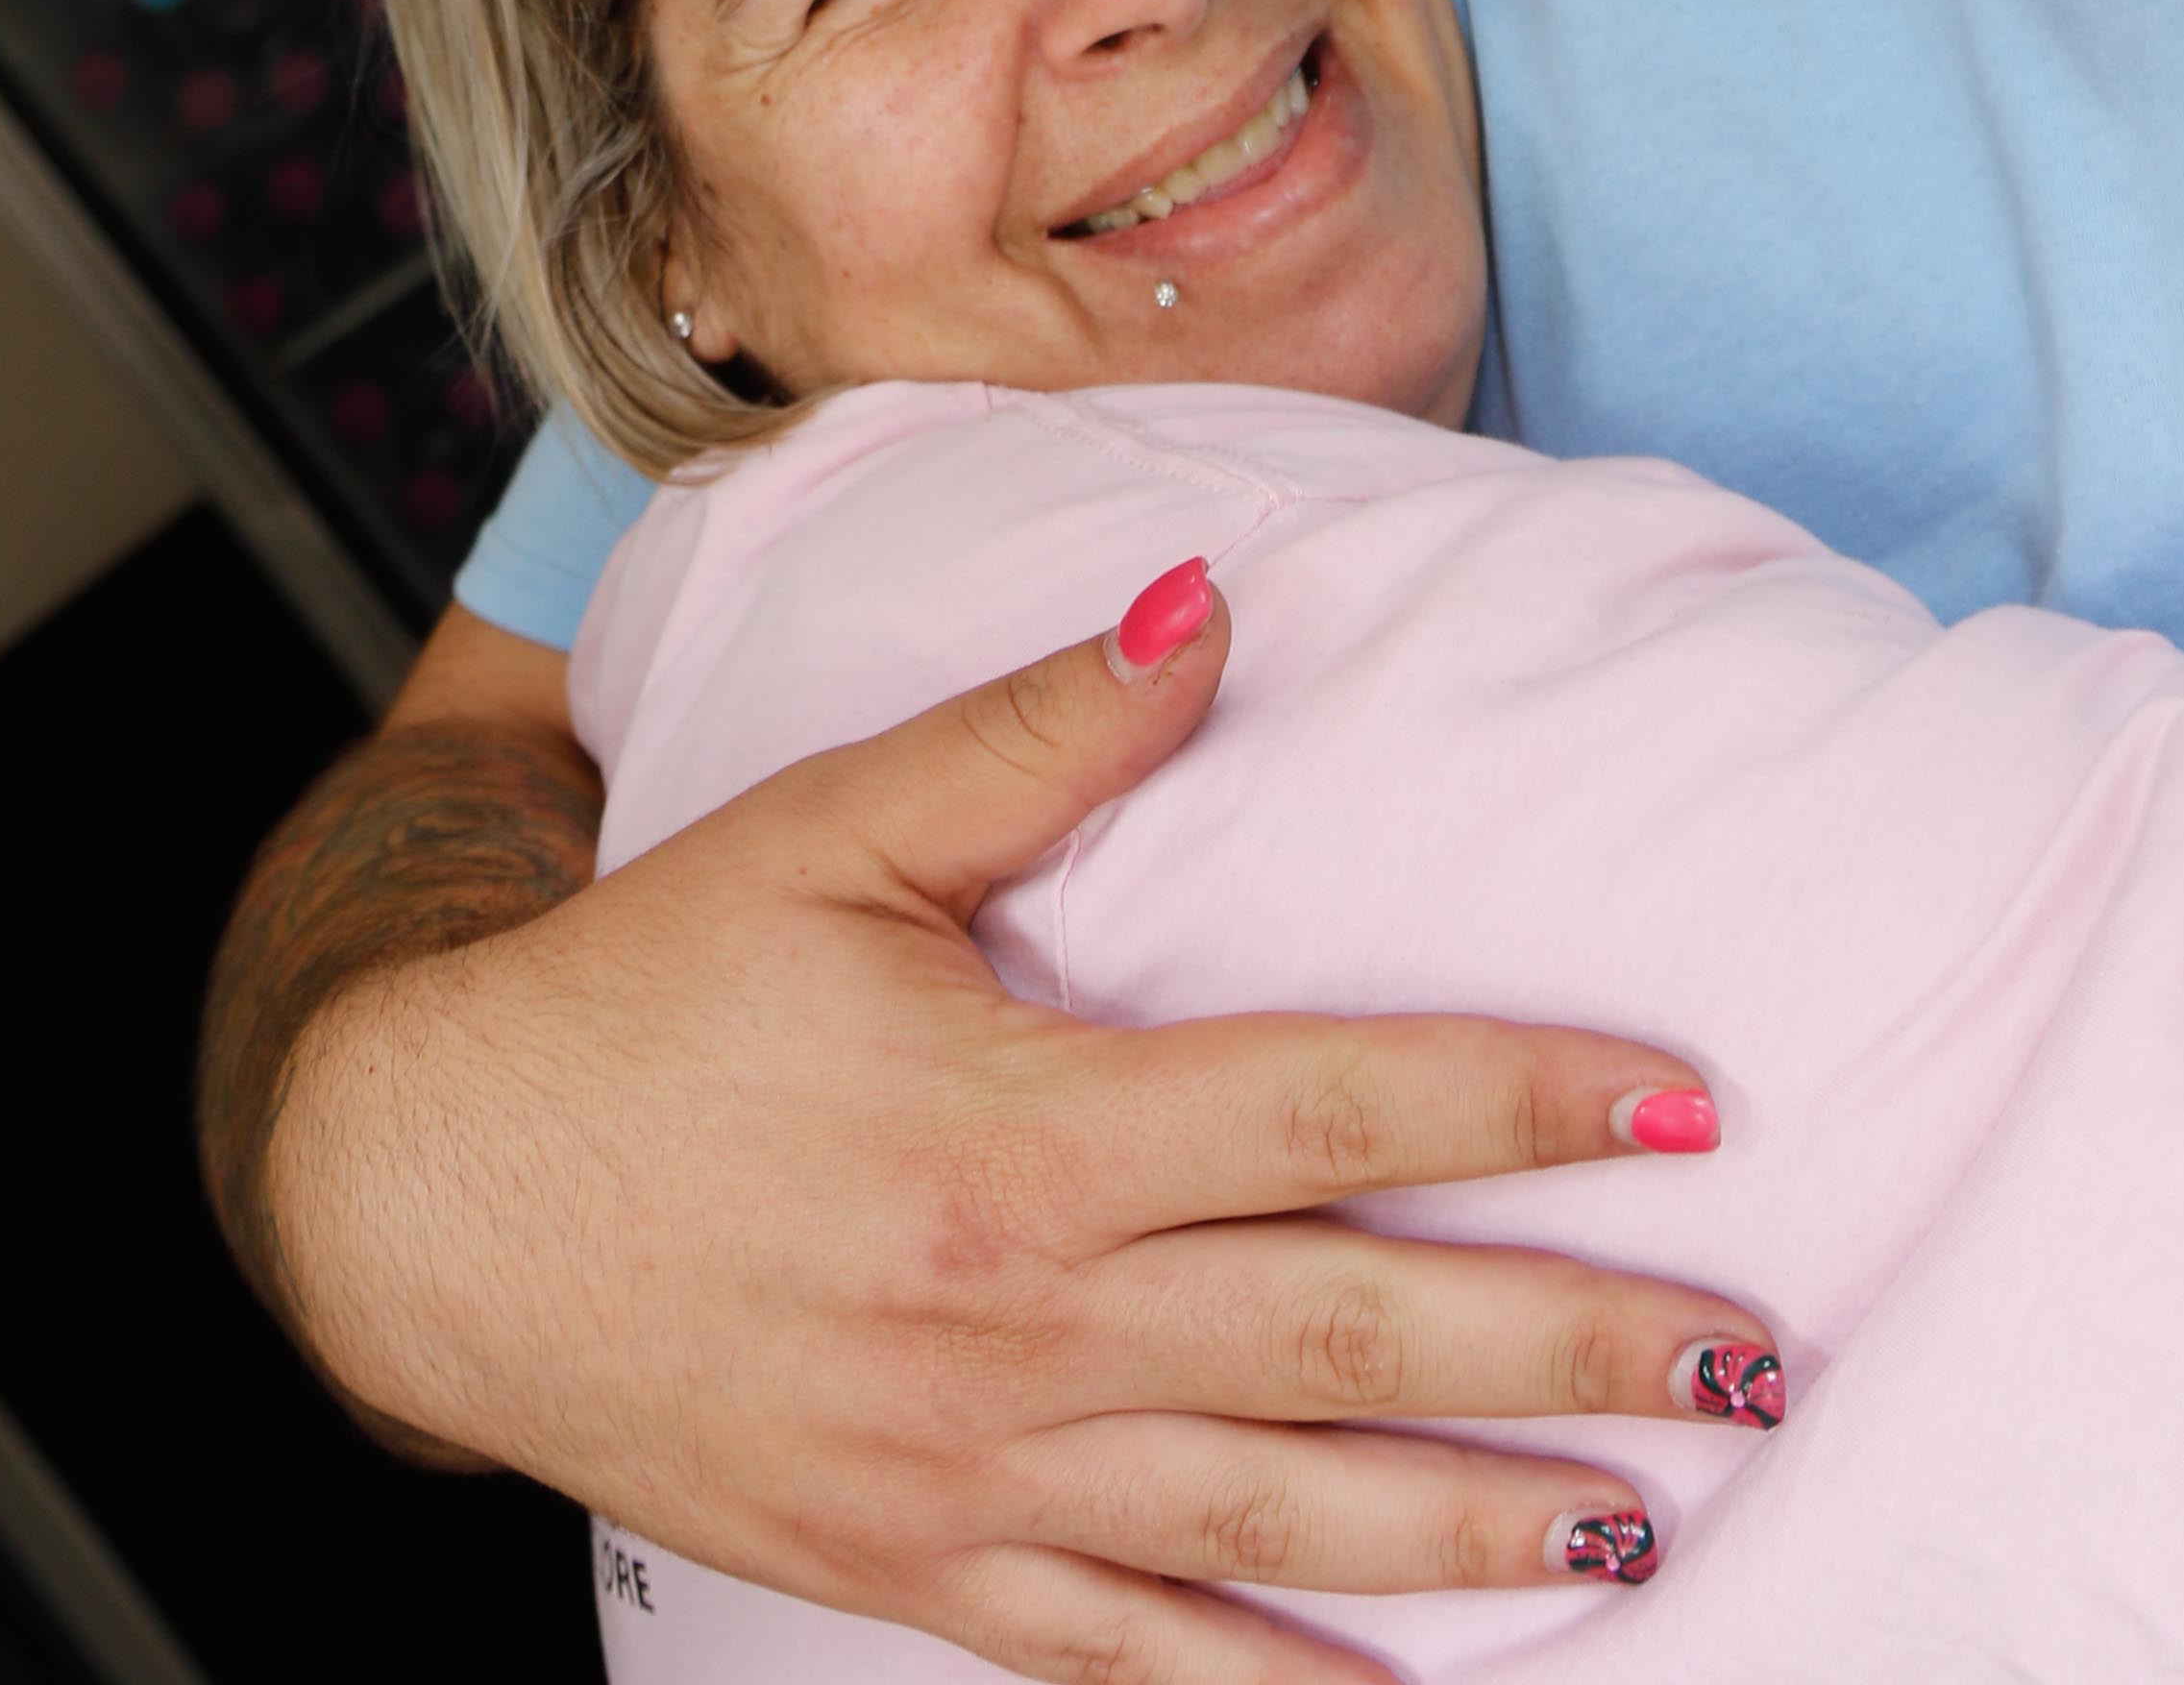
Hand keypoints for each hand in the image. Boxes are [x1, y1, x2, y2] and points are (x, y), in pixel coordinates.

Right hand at [267, 578, 1768, 1679]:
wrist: (430, 1206)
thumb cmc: (643, 999)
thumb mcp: (824, 831)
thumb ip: (1032, 732)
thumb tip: (1211, 604)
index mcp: (1016, 1125)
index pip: (1323, 1105)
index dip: (1512, 1098)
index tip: (1683, 1100)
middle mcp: (1018, 1316)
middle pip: (1344, 1339)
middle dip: (1567, 1347)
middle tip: (1753, 1350)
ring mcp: (972, 1473)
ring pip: (1273, 1523)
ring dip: (1473, 1536)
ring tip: (1646, 1531)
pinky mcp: (918, 1571)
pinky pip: (1126, 1664)